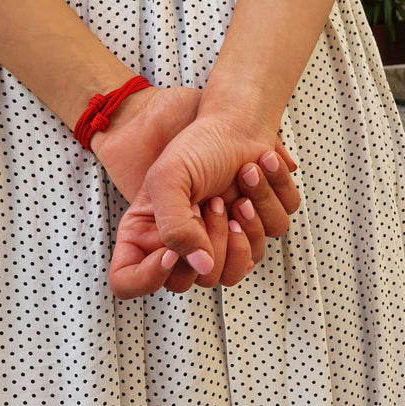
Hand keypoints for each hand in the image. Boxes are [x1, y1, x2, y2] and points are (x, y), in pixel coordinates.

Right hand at [141, 109, 297, 270]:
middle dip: (215, 238)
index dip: (147, 279)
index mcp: (151, 232)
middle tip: (215, 201)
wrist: (236, 123)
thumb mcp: (169, 178)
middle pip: (202, 279)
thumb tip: (202, 265)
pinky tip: (258, 171)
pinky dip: (272, 195)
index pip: (129, 282)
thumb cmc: (197, 145)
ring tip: (242, 180)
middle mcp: (187, 242)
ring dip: (249, 217)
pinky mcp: (258, 225)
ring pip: (244, 263)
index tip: (169, 254)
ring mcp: (225, 237)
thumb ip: (174, 226)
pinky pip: (275, 230)